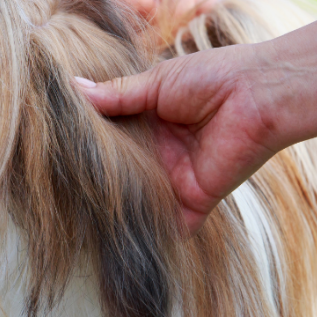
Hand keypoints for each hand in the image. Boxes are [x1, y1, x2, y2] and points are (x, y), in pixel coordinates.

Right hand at [75, 43, 279, 233]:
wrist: (257, 94)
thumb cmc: (212, 77)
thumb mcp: (157, 82)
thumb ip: (117, 94)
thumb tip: (72, 87)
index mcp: (153, 122)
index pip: (114, 138)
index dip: (91, 144)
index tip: (59, 148)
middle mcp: (162, 153)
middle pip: (124, 172)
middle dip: (100, 180)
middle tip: (60, 187)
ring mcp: (177, 179)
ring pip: (141, 200)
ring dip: (119, 208)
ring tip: (80, 215)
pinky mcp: (194, 201)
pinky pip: (169, 225)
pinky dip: (152, 234)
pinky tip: (120, 239)